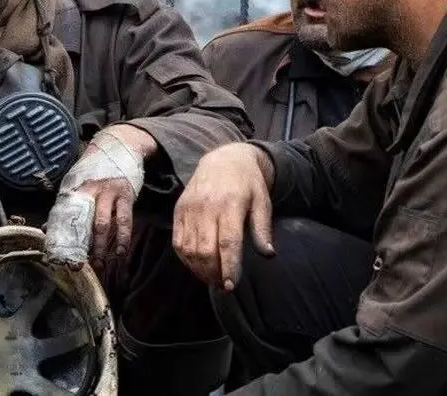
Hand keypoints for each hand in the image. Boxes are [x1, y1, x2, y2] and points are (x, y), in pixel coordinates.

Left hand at [44, 124, 152, 269]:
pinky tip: (120, 252)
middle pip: (83, 223)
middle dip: (81, 246)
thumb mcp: (76, 181)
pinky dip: (123, 237)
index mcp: (74, 188)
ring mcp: (109, 192)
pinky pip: (124, 219)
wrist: (118, 144)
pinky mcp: (125, 194)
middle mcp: (90, 190)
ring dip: (102, 246)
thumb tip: (48, 229)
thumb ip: (65, 204)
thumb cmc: (94, 167)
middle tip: (77, 266)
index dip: (60, 236)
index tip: (58, 254)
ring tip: (101, 265)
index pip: (64, 216)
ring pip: (103, 223)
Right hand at [172, 142, 275, 290]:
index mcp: (230, 204)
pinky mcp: (179, 211)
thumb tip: (269, 255)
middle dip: (213, 273)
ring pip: (189, 249)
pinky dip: (186, 259)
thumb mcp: (262, 202)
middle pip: (205, 250)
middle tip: (224, 285)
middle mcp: (206, 207)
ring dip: (199, 270)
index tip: (231, 286)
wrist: (223, 160)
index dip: (229, 267)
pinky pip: (178, 242)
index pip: (227, 242)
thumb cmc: (247, 184)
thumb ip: (263, 229)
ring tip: (212, 279)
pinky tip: (198, 267)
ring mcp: (189, 209)